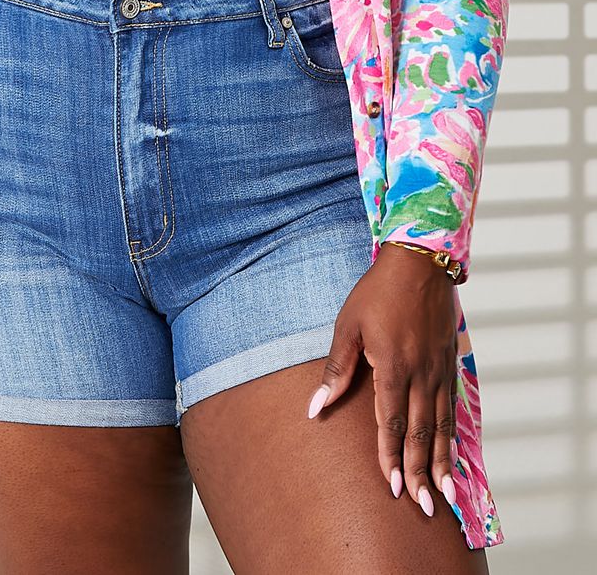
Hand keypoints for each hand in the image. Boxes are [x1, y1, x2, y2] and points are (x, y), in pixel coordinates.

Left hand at [305, 242, 459, 515]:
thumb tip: (314, 408)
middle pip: (420, 433)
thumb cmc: (377, 291)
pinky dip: (453, 436)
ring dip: (441, 462)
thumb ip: (336, 370)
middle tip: (420, 505)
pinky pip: (452, 408)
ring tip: (442, 493)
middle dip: (420, 472)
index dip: (391, 458)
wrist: (420, 262)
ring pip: (441, 426)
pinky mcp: (450, 364)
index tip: (391, 487)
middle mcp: (421, 374)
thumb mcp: (347, 325)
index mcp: (393, 366)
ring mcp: (440, 370)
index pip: (391, 423)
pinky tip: (453, 454)